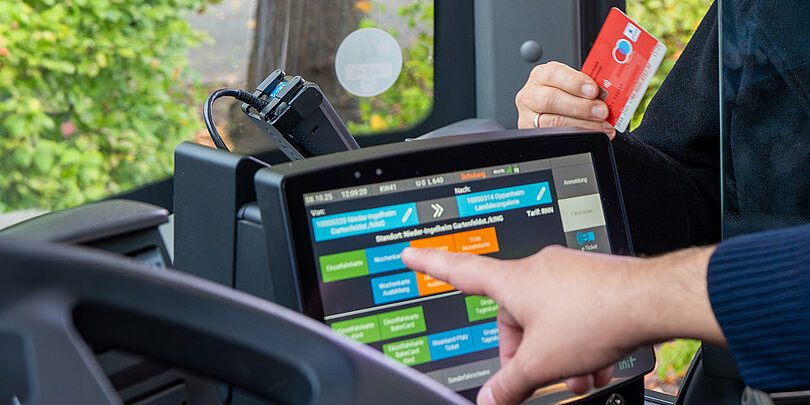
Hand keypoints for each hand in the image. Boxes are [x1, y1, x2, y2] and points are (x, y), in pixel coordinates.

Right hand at [401, 245, 722, 404]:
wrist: (652, 300)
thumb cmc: (596, 316)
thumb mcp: (541, 363)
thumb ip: (510, 384)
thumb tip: (489, 400)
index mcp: (513, 282)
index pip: (459, 271)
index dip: (430, 264)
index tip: (411, 254)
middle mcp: (537, 270)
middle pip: (512, 314)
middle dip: (524, 350)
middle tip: (537, 377)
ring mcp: (567, 272)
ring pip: (549, 317)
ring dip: (557, 351)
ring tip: (576, 379)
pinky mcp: (593, 279)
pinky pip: (574, 311)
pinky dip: (578, 340)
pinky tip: (596, 365)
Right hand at [516, 61, 615, 138]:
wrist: (552, 109)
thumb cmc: (563, 94)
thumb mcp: (572, 84)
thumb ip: (586, 86)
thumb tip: (609, 93)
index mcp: (542, 75)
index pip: (554, 73)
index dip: (575, 82)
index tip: (593, 90)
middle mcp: (531, 94)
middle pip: (551, 99)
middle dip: (580, 106)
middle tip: (601, 110)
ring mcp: (529, 116)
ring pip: (553, 122)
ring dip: (582, 124)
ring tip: (601, 125)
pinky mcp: (533, 133)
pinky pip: (555, 136)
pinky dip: (577, 136)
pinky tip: (592, 133)